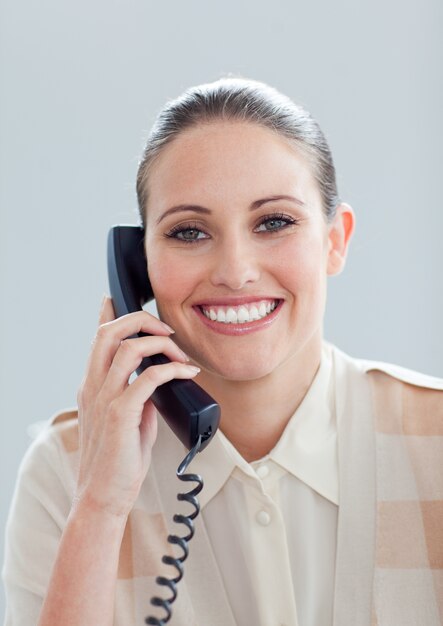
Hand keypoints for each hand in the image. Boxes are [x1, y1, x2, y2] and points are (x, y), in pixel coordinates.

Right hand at [74, 297, 199, 518]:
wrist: (103, 496)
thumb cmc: (117, 460)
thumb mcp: (126, 420)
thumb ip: (138, 396)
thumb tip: (159, 380)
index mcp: (92, 386)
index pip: (97, 340)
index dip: (106, 314)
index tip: (113, 299)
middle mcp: (93, 386)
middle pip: (109, 332)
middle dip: (140, 320)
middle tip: (166, 330)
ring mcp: (104, 399)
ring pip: (128, 348)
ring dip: (161, 344)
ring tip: (180, 355)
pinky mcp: (119, 414)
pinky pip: (148, 377)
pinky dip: (172, 369)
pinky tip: (187, 374)